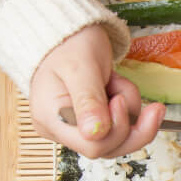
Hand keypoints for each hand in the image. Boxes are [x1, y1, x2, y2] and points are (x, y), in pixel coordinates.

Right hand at [29, 24, 164, 157]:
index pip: (94, 146)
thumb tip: (95, 134)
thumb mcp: (80, 68)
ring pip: (119, 138)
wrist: (70, 34)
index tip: (121, 100)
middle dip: (130, 121)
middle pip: (110, 147)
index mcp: (51, 118)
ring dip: (130, 110)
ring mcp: (77, 128)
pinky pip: (120, 126)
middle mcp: (61, 130)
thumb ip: (88, 101)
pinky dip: (128, 107)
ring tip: (116, 82)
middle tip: (128, 91)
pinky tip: (116, 87)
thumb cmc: (69, 45)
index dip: (117, 129)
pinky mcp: (92, 123)